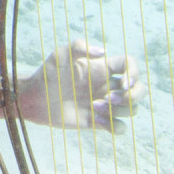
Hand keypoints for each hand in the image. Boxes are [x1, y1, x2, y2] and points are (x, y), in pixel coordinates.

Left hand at [16, 39, 146, 129]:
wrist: (34, 98)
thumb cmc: (47, 74)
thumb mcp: (59, 55)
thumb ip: (78, 46)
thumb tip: (103, 52)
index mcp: (101, 68)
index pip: (130, 65)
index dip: (134, 73)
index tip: (122, 83)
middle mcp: (106, 85)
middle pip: (140, 90)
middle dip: (133, 96)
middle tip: (110, 98)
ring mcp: (104, 104)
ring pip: (132, 109)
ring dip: (119, 111)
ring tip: (93, 107)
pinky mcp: (98, 122)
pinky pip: (120, 127)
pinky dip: (114, 126)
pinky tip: (95, 121)